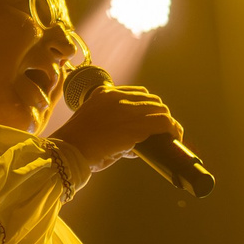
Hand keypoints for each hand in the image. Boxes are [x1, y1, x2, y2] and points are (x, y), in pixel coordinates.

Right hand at [52, 81, 183, 171]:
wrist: (68, 150)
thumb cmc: (76, 143)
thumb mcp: (92, 123)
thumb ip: (110, 125)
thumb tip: (131, 144)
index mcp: (104, 93)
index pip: (136, 93)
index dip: (147, 106)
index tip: (150, 117)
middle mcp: (118, 97)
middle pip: (151, 100)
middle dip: (159, 114)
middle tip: (162, 129)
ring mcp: (128, 110)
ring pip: (160, 110)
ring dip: (168, 122)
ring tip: (171, 134)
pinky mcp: (137, 126)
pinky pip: (164, 123)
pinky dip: (173, 130)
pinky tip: (175, 137)